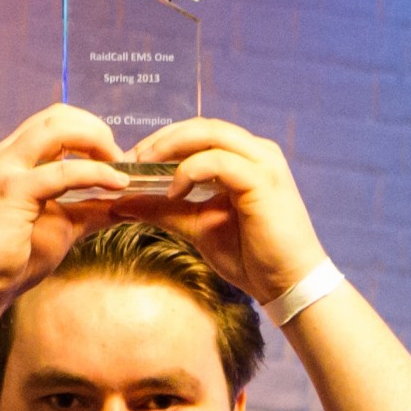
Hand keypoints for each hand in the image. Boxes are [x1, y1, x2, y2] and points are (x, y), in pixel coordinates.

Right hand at [0, 105, 163, 311]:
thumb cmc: (11, 260)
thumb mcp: (61, 226)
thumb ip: (89, 209)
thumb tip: (125, 201)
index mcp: (12, 159)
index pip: (53, 122)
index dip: (88, 128)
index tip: (111, 155)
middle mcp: (5, 156)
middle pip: (57, 116)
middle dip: (96, 129)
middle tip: (118, 157)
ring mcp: (6, 170)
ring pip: (58, 130)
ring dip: (97, 141)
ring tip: (118, 167)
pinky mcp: (12, 191)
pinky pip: (64, 171)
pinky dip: (96, 174)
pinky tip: (116, 185)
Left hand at [126, 118, 332, 308]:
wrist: (288, 283)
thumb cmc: (250, 256)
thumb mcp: (196, 227)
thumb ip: (163, 210)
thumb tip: (122, 201)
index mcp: (244, 158)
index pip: (198, 133)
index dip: (162, 141)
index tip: (130, 161)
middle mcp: (256, 152)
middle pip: (200, 127)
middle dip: (160, 140)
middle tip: (129, 160)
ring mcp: (262, 162)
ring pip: (209, 134)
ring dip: (170, 148)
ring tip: (144, 169)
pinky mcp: (262, 180)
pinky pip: (218, 161)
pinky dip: (190, 171)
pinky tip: (174, 193)